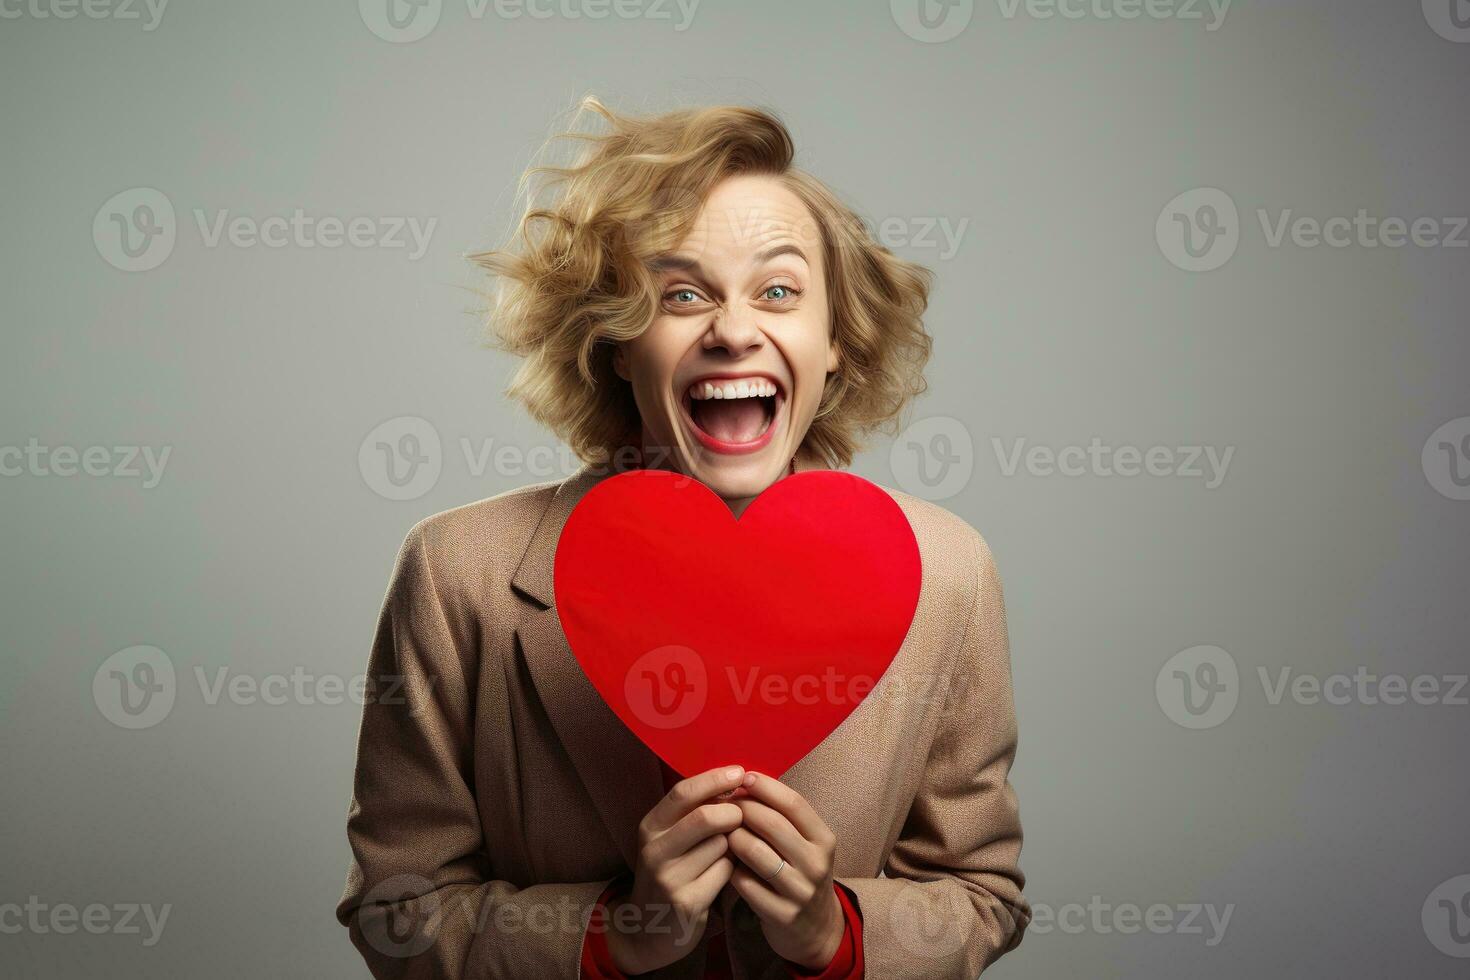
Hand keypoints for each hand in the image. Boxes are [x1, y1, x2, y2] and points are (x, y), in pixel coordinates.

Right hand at [604, 765, 746, 974]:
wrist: (648, 929)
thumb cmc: (670, 872)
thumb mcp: (668, 839)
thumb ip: (692, 812)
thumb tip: (733, 780)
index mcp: (650, 827)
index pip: (682, 792)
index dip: (714, 779)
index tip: (739, 771)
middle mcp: (655, 850)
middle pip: (704, 817)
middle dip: (732, 812)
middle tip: (742, 816)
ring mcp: (669, 878)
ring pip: (721, 845)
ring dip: (734, 844)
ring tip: (729, 850)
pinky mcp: (688, 902)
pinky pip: (726, 872)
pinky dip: (733, 868)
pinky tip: (726, 874)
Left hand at [724, 771, 845, 969]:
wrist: (815, 928)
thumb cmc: (800, 873)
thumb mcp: (804, 844)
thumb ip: (782, 817)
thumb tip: (745, 781)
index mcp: (824, 839)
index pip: (794, 803)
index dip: (766, 786)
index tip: (743, 777)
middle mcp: (816, 863)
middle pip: (773, 824)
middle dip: (743, 809)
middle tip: (723, 804)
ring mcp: (800, 891)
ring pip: (756, 852)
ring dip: (733, 838)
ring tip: (723, 833)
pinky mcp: (781, 914)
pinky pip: (745, 883)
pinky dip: (731, 869)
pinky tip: (726, 865)